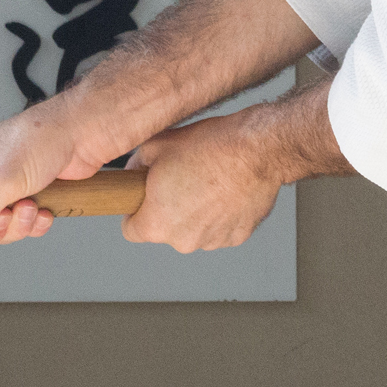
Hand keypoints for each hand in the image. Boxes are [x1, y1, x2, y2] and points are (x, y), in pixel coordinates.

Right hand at [0, 93, 117, 256]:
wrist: (83, 132)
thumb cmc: (40, 138)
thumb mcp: (1, 182)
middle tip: (9, 213)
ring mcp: (5, 185)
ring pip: (1, 226)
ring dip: (20, 224)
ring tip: (31, 207)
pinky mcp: (28, 194)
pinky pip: (23, 223)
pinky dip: (35, 222)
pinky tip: (45, 210)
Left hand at [123, 111, 283, 252]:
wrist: (257, 149)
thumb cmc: (210, 146)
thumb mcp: (157, 145)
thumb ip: (135, 165)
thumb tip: (133, 172)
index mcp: (157, 223)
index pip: (130, 231)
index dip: (134, 212)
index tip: (142, 200)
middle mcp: (184, 240)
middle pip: (164, 230)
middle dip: (167, 209)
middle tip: (179, 180)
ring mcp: (213, 241)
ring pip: (193, 230)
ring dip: (195, 213)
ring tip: (206, 182)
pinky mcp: (237, 236)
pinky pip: (219, 228)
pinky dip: (219, 214)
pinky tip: (224, 190)